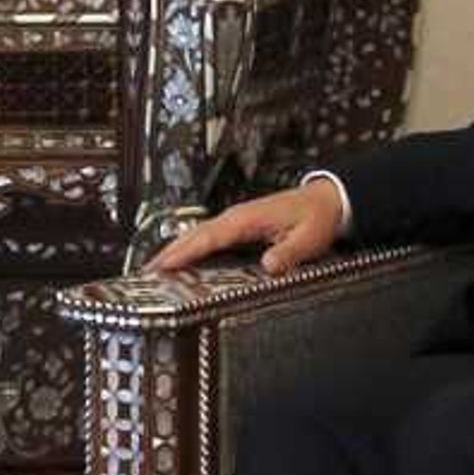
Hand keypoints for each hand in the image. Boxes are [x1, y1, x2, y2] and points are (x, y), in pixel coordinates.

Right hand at [154, 180, 347, 275]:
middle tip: (146, 274)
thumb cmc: (317, 217)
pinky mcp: (239, 228)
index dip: (185, 252)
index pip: (208, 237)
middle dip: (169, 253)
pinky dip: (191, 249)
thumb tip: (267, 267)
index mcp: (247, 219)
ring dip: (176, 251)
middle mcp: (236, 218)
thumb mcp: (309, 238)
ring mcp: (236, 222)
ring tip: (155, 270)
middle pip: (194, 236)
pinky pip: (208, 239)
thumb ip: (288, 253)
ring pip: (198, 236)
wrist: (327, 200)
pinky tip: (183, 263)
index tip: (163, 265)